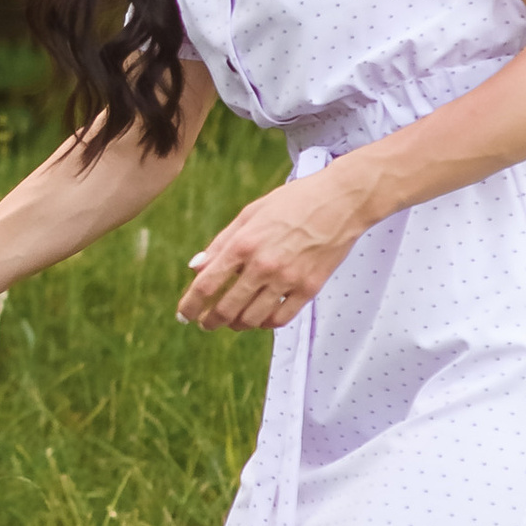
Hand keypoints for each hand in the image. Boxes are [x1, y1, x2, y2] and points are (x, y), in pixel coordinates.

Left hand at [177, 171, 365, 331]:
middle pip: (226, 308)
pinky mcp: (309, 288)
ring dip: (236, 324)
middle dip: (210, 321)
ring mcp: (288, 279)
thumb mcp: (250, 214)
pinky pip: (281, 318)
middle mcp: (263, 265)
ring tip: (232, 321)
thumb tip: (195, 268)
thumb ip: (221, 243)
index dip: (190, 304)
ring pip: (252, 318)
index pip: (206, 284)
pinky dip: (265, 323)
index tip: (183, 314)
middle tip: (205, 324)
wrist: (341, 201)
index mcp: (243, 244)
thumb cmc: (292, 202)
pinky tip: (260, 318)